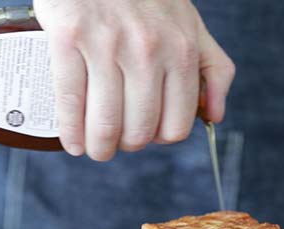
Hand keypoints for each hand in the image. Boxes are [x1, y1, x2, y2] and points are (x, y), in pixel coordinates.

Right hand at [33, 0, 234, 159]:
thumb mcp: (192, 25)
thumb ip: (213, 69)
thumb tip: (214, 116)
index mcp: (181, 51)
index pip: (175, 125)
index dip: (157, 139)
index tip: (144, 135)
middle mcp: (148, 51)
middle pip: (140, 131)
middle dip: (126, 146)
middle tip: (115, 141)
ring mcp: (107, 45)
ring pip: (106, 124)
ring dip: (98, 147)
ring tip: (93, 147)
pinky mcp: (68, 38)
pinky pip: (69, 103)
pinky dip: (70, 132)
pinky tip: (72, 140)